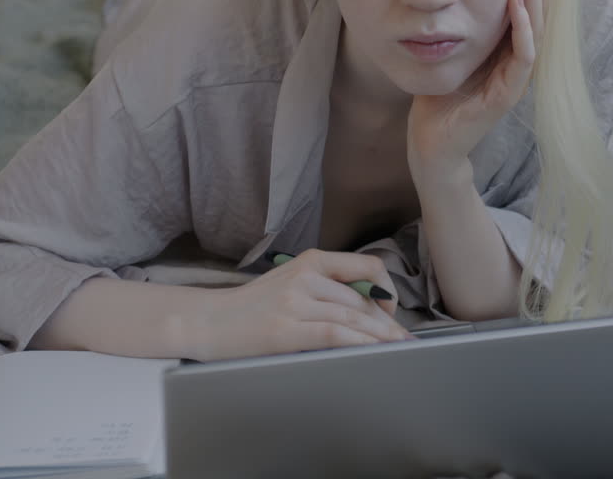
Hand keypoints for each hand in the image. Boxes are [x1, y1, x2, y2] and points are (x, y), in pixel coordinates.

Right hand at [185, 249, 412, 361]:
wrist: (208, 321)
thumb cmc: (251, 308)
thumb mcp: (291, 283)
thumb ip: (326, 289)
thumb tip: (368, 309)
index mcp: (310, 261)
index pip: (366, 266)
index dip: (386, 288)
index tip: (391, 310)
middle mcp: (305, 276)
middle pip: (362, 300)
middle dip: (387, 324)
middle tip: (404, 340)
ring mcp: (295, 302)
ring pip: (353, 318)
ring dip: (380, 337)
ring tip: (398, 350)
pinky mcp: (287, 329)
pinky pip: (335, 334)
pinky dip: (360, 343)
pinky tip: (373, 352)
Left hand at [407, 0, 545, 182]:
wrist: (432, 143)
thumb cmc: (439, 98)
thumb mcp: (450, 49)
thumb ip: (459, 23)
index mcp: (507, 48)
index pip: (527, 3)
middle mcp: (518, 60)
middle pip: (537, 9)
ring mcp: (516, 77)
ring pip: (536, 27)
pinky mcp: (507, 94)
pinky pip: (523, 55)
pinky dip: (522, 27)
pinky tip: (516, 2)